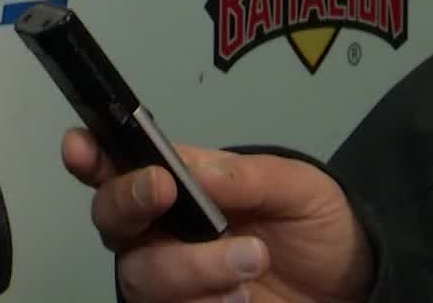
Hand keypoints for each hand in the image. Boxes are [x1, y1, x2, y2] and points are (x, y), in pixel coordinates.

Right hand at [61, 128, 373, 302]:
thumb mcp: (300, 188)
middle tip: (166, 191)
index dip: (89, 154)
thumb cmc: (318, 230)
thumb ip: (247, 175)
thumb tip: (191, 167)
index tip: (80, 146)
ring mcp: (169, 281)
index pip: (116, 164)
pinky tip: (240, 298)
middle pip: (110, 217)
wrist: (352, 292)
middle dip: (128, 200)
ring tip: (250, 262)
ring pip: (139, 274)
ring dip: (189, 266)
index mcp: (176, 186)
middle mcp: (158, 232)